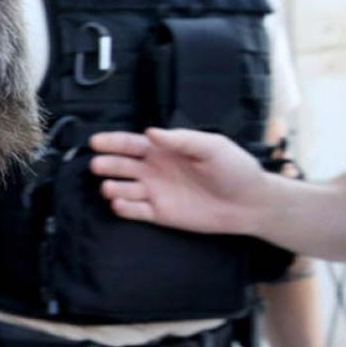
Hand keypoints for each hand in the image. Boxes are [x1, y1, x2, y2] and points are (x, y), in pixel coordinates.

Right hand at [88, 128, 267, 234]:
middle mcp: (154, 170)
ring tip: (109, 188)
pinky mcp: (160, 214)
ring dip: (113, 188)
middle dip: (107, 165)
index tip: (95, 142)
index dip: (113, 142)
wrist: (249, 203)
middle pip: (122, 166)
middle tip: (97, 166)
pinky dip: (124, 209)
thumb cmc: (234, 169)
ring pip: (124, 189)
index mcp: (164, 150)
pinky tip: (119, 204)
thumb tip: (151, 132)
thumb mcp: (212, 146)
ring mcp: (155, 193)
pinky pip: (135, 211)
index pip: (131, 144)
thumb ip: (181, 139)